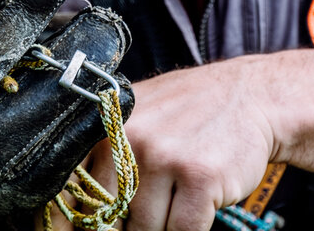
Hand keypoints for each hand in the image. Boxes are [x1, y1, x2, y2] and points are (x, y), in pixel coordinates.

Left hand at [83, 57, 276, 230]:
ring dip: (160, 227)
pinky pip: (183, 230)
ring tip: (174, 202)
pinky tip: (195, 210)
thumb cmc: (186, 112)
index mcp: (103, 127)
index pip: (69, 187)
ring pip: (146, 228)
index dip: (66, 221)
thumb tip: (80, 211)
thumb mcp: (135, 116)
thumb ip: (103, 155)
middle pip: (108, 216)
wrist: (248, 95)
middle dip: (122, 227)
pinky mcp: (200, 177)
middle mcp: (127, 139)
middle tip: (139, 216)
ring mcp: (164, 157)